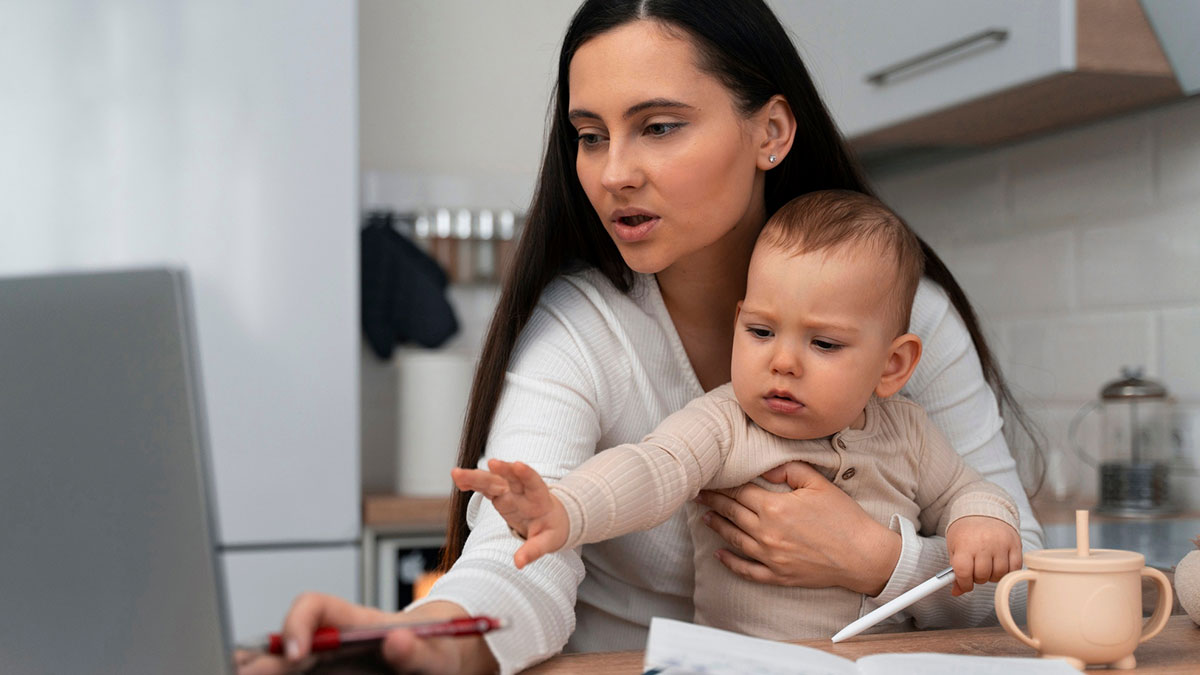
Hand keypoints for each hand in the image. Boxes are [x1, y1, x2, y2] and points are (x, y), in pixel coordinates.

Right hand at [235, 596, 495, 674]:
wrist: (439, 662)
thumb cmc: (438, 651)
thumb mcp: (437, 653)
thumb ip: (418, 651)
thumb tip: (396, 640)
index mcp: (355, 622)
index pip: (313, 606)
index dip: (296, 623)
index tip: (296, 653)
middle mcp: (331, 642)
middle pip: (282, 644)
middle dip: (261, 662)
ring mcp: (324, 665)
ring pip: (280, 666)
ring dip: (266, 671)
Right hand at [451, 459, 568, 567]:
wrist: (550, 519)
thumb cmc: (551, 529)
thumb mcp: (548, 542)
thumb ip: (533, 550)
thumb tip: (518, 563)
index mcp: (539, 499)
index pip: (534, 483)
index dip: (526, 474)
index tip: (518, 465)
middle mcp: (522, 491)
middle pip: (511, 478)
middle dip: (502, 470)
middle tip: (492, 463)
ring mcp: (509, 491)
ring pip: (492, 480)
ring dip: (477, 476)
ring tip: (457, 473)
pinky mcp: (498, 495)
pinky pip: (484, 487)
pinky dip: (472, 483)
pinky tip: (458, 480)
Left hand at [695, 461, 899, 595]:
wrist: (863, 555)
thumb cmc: (844, 518)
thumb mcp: (818, 483)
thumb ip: (788, 470)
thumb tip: (764, 469)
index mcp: (775, 507)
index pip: (739, 492)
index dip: (721, 484)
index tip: (708, 478)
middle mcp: (767, 533)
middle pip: (732, 513)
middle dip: (713, 502)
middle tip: (698, 494)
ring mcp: (770, 557)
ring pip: (734, 539)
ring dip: (717, 526)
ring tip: (705, 517)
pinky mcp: (778, 575)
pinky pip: (747, 570)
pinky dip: (730, 562)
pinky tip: (719, 554)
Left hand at [945, 516, 1021, 595]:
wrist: (983, 509)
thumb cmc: (966, 530)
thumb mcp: (954, 547)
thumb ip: (955, 570)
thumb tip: (957, 592)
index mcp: (965, 544)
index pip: (964, 572)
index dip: (964, 583)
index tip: (965, 584)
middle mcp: (984, 544)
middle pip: (982, 575)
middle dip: (978, 578)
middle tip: (976, 570)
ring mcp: (1001, 544)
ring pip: (999, 574)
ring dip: (992, 575)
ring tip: (987, 565)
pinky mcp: (1015, 544)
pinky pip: (1015, 568)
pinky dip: (1007, 571)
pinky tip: (999, 564)